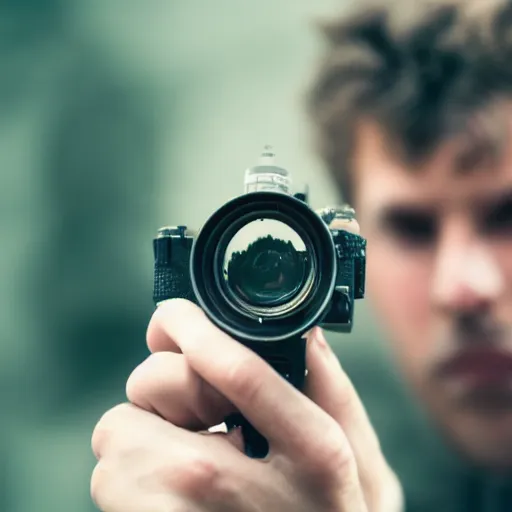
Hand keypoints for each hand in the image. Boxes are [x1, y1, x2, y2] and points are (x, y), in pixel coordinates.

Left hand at [91, 299, 402, 511]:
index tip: (172, 311)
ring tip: (190, 459)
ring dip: (144, 437)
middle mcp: (236, 489)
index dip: (197, 328)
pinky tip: (175, 491)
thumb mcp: (360, 463)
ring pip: (116, 439)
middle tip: (198, 414)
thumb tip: (307, 333)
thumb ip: (333, 390)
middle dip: (161, 390)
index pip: (240, 371)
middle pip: (149, 392)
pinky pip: (111, 481)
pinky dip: (132, 475)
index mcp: (308, 454)